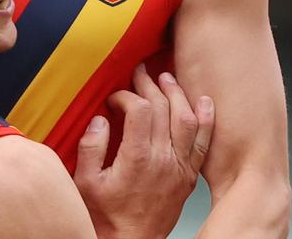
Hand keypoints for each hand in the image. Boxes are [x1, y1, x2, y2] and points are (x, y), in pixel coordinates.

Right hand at [74, 65, 214, 238]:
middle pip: (163, 108)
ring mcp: (179, 167)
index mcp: (136, 158)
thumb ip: (91, 148)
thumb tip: (99, 120)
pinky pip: (204, 142)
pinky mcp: (189, 176)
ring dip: (177, 93)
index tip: (115, 99)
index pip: (139, 109)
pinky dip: (206, 118)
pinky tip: (203, 102)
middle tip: (140, 74)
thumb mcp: (85, 183)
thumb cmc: (107, 217)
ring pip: (186, 119)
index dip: (127, 96)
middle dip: (150, 85)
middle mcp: (162, 159)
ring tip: (167, 79)